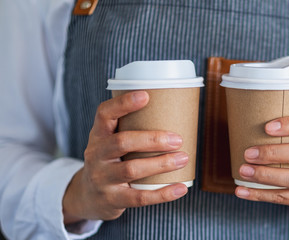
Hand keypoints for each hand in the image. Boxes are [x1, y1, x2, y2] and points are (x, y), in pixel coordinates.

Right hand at [62, 91, 188, 223]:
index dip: (123, 104)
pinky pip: (139, 198)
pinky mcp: (112, 199)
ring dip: (161, 164)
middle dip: (152, 139)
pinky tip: (181, 188)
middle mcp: (96, 155)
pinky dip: (163, 194)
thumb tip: (175, 112)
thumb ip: (132, 129)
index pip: (104, 114)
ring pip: (132, 169)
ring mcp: (102, 178)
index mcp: (98, 135)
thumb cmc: (110, 161)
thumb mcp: (110, 142)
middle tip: (178, 139)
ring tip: (183, 158)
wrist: (88, 196)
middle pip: (122, 142)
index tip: (146, 95)